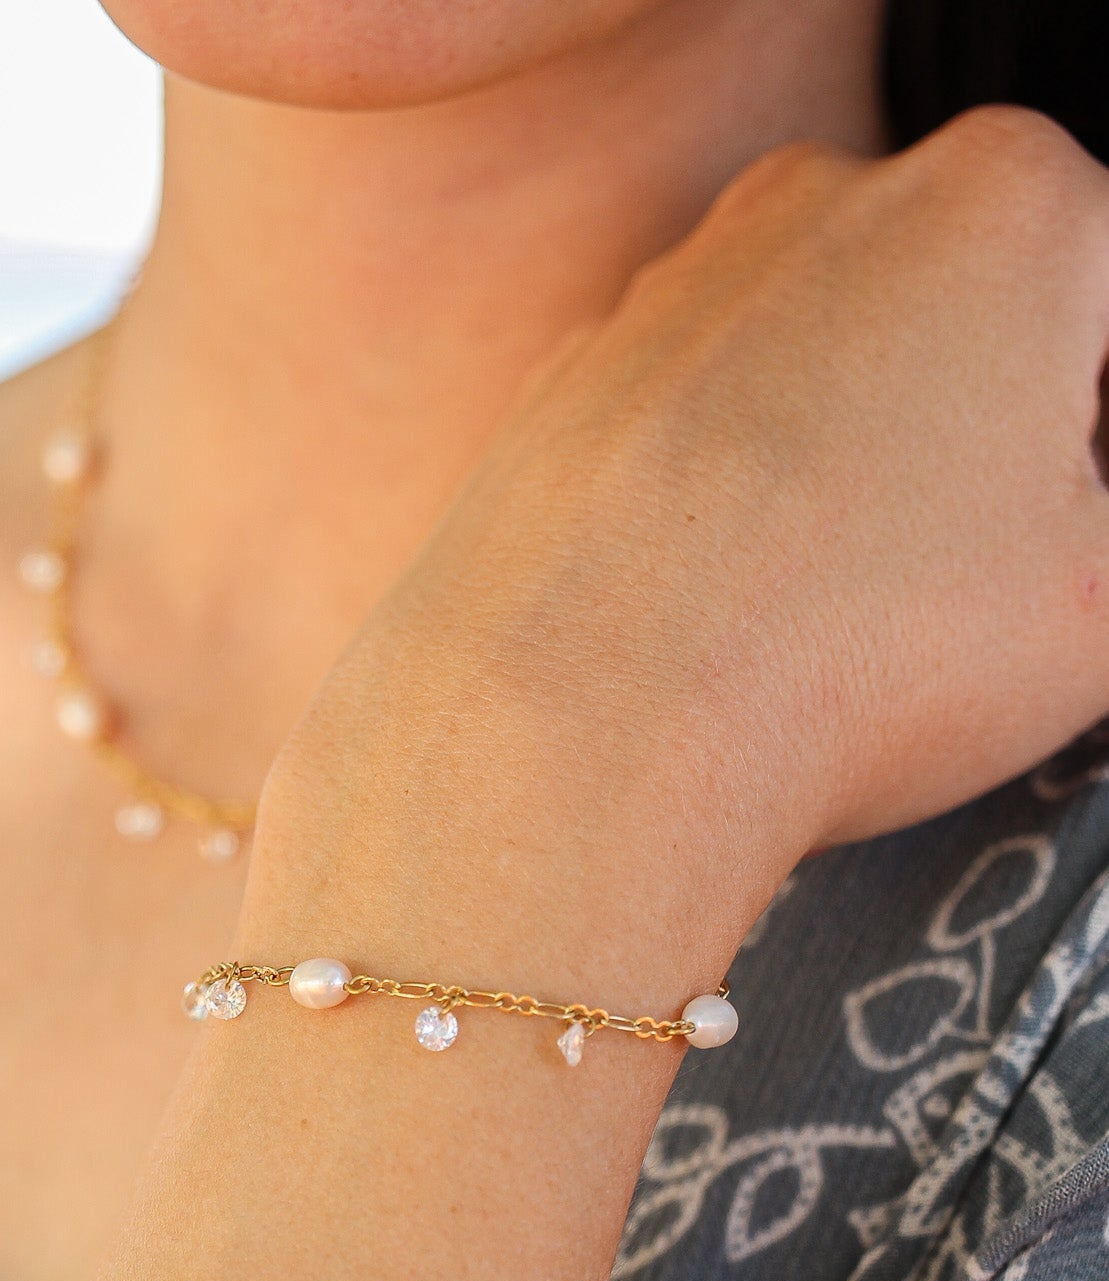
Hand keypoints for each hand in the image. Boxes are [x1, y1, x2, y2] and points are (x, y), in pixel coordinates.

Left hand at [260, 109, 1108, 968]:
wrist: (572, 733)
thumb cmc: (849, 657)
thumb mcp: (1102, 610)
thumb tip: (1065, 532)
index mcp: (1003, 202)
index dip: (1097, 455)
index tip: (1063, 548)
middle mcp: (824, 199)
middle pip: (968, 327)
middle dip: (989, 449)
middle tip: (966, 594)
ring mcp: (678, 285)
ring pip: (824, 381)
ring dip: (853, 483)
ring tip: (835, 624)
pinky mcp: (574, 381)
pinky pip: (696, 441)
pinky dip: (726, 513)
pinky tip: (725, 619)